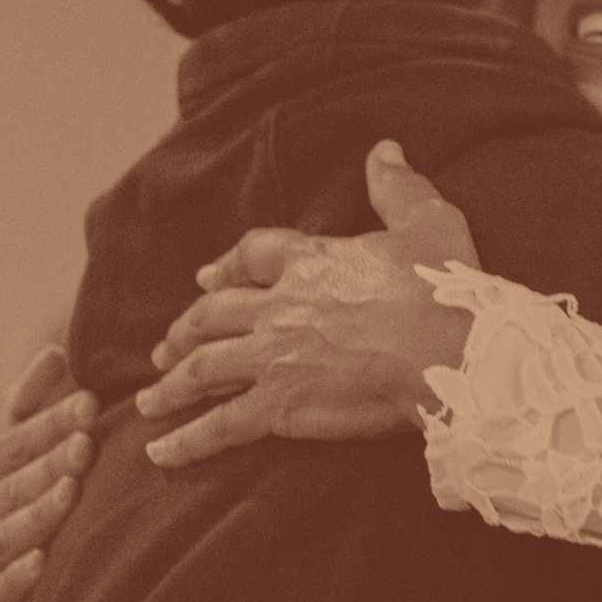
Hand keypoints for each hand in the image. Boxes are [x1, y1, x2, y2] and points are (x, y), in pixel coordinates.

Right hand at [0, 345, 97, 601]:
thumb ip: (18, 418)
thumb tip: (56, 353)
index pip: (8, 445)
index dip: (46, 422)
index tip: (88, 400)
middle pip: (6, 485)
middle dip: (46, 461)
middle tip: (86, 440)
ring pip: (0, 535)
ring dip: (36, 513)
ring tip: (71, 491)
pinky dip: (16, 578)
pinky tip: (41, 564)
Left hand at [137, 140, 479, 467]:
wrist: (450, 352)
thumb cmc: (444, 289)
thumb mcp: (428, 222)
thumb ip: (397, 188)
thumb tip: (385, 149)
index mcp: (310, 261)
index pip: (252, 256)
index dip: (226, 267)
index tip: (206, 278)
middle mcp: (280, 306)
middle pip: (213, 314)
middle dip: (185, 331)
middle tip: (167, 346)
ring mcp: (274, 357)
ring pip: (204, 367)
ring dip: (171, 383)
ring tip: (150, 400)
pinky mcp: (280, 405)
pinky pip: (220, 425)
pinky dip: (186, 440)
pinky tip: (160, 452)